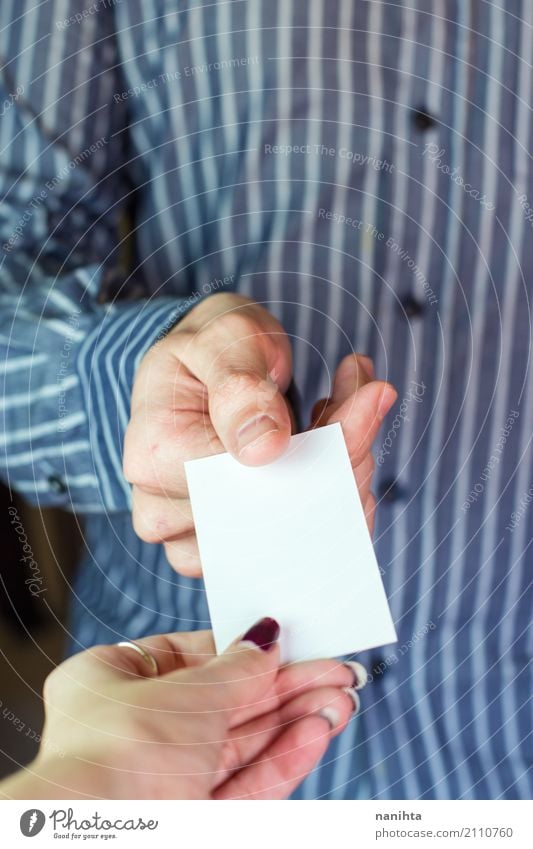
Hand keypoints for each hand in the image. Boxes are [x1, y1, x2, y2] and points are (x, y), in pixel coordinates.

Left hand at [2, 619, 364, 799]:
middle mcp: (131, 733)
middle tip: (332, 671)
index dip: (238, 649)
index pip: (184, 656)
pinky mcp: (188, 820)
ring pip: (240, 745)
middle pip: (223, 703)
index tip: (281, 641)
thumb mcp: (188, 692)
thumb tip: (264, 640)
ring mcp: (161, 781)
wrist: (106, 839)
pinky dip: (282, 759)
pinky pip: (242, 785)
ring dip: (293, 721)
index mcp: (109, 685)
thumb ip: (236, 667)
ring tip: (340, 701)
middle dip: (283, 688)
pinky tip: (317, 733)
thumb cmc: (118, 756)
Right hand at [124, 293, 395, 575]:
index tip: (366, 399)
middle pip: (277, 517)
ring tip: (340, 426)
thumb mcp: (226, 339)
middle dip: (340, 465)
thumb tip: (265, 448)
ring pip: (291, 540)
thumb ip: (242, 387)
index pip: (257, 473)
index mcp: (156, 453)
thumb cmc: (210, 347)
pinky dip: (328, 505)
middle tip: (362, 404)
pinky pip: (290, 549)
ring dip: (337, 486)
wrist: (199, 365)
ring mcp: (188, 537)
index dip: (327, 444)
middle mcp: (163, 508)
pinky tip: (335, 459)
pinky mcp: (220, 549)